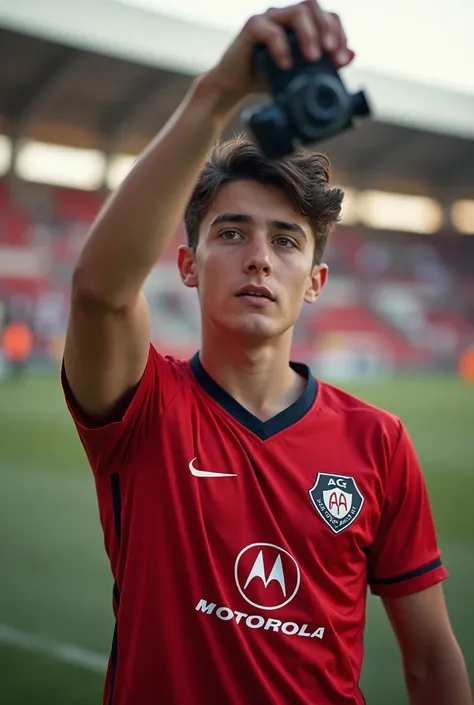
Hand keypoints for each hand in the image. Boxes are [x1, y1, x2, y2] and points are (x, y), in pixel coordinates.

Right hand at [206, 1, 354, 107]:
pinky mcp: (252, 27)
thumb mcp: (299, 75)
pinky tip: (285, 64)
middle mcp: (286, 15)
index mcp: (301, 24)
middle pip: (314, 7)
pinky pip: (270, 29)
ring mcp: (269, 18)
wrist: (235, 85)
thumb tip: (352, 56)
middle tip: (331, 54)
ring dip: (309, 35)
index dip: (340, 35)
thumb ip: (324, 65)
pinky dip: (281, 47)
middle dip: (328, 30)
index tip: (342, 60)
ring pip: (297, 12)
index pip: (328, 17)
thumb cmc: (267, 77)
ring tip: (312, 58)